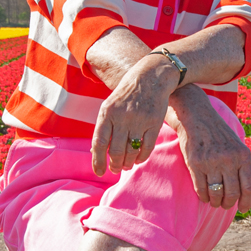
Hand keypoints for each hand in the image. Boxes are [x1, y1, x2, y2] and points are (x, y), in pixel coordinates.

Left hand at [91, 57, 178, 174]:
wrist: (150, 77)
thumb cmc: (126, 94)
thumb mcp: (109, 105)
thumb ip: (104, 127)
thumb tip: (95, 151)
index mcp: (107, 112)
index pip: (99, 142)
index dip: (98, 161)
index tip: (99, 172)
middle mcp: (122, 117)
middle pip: (116, 150)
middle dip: (115, 165)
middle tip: (116, 169)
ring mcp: (139, 120)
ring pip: (131, 151)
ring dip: (128, 162)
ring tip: (126, 165)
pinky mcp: (154, 122)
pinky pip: (147, 147)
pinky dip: (142, 157)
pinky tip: (138, 159)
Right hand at [166, 86, 250, 211]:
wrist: (197, 117)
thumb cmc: (218, 133)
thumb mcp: (237, 145)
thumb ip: (242, 165)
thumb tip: (245, 192)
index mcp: (243, 155)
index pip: (249, 187)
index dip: (246, 202)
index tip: (243, 209)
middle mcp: (229, 159)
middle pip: (233, 193)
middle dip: (229, 204)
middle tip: (225, 205)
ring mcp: (212, 162)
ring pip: (217, 194)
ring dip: (216, 203)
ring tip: (215, 202)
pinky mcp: (196, 164)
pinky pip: (201, 189)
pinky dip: (204, 197)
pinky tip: (205, 197)